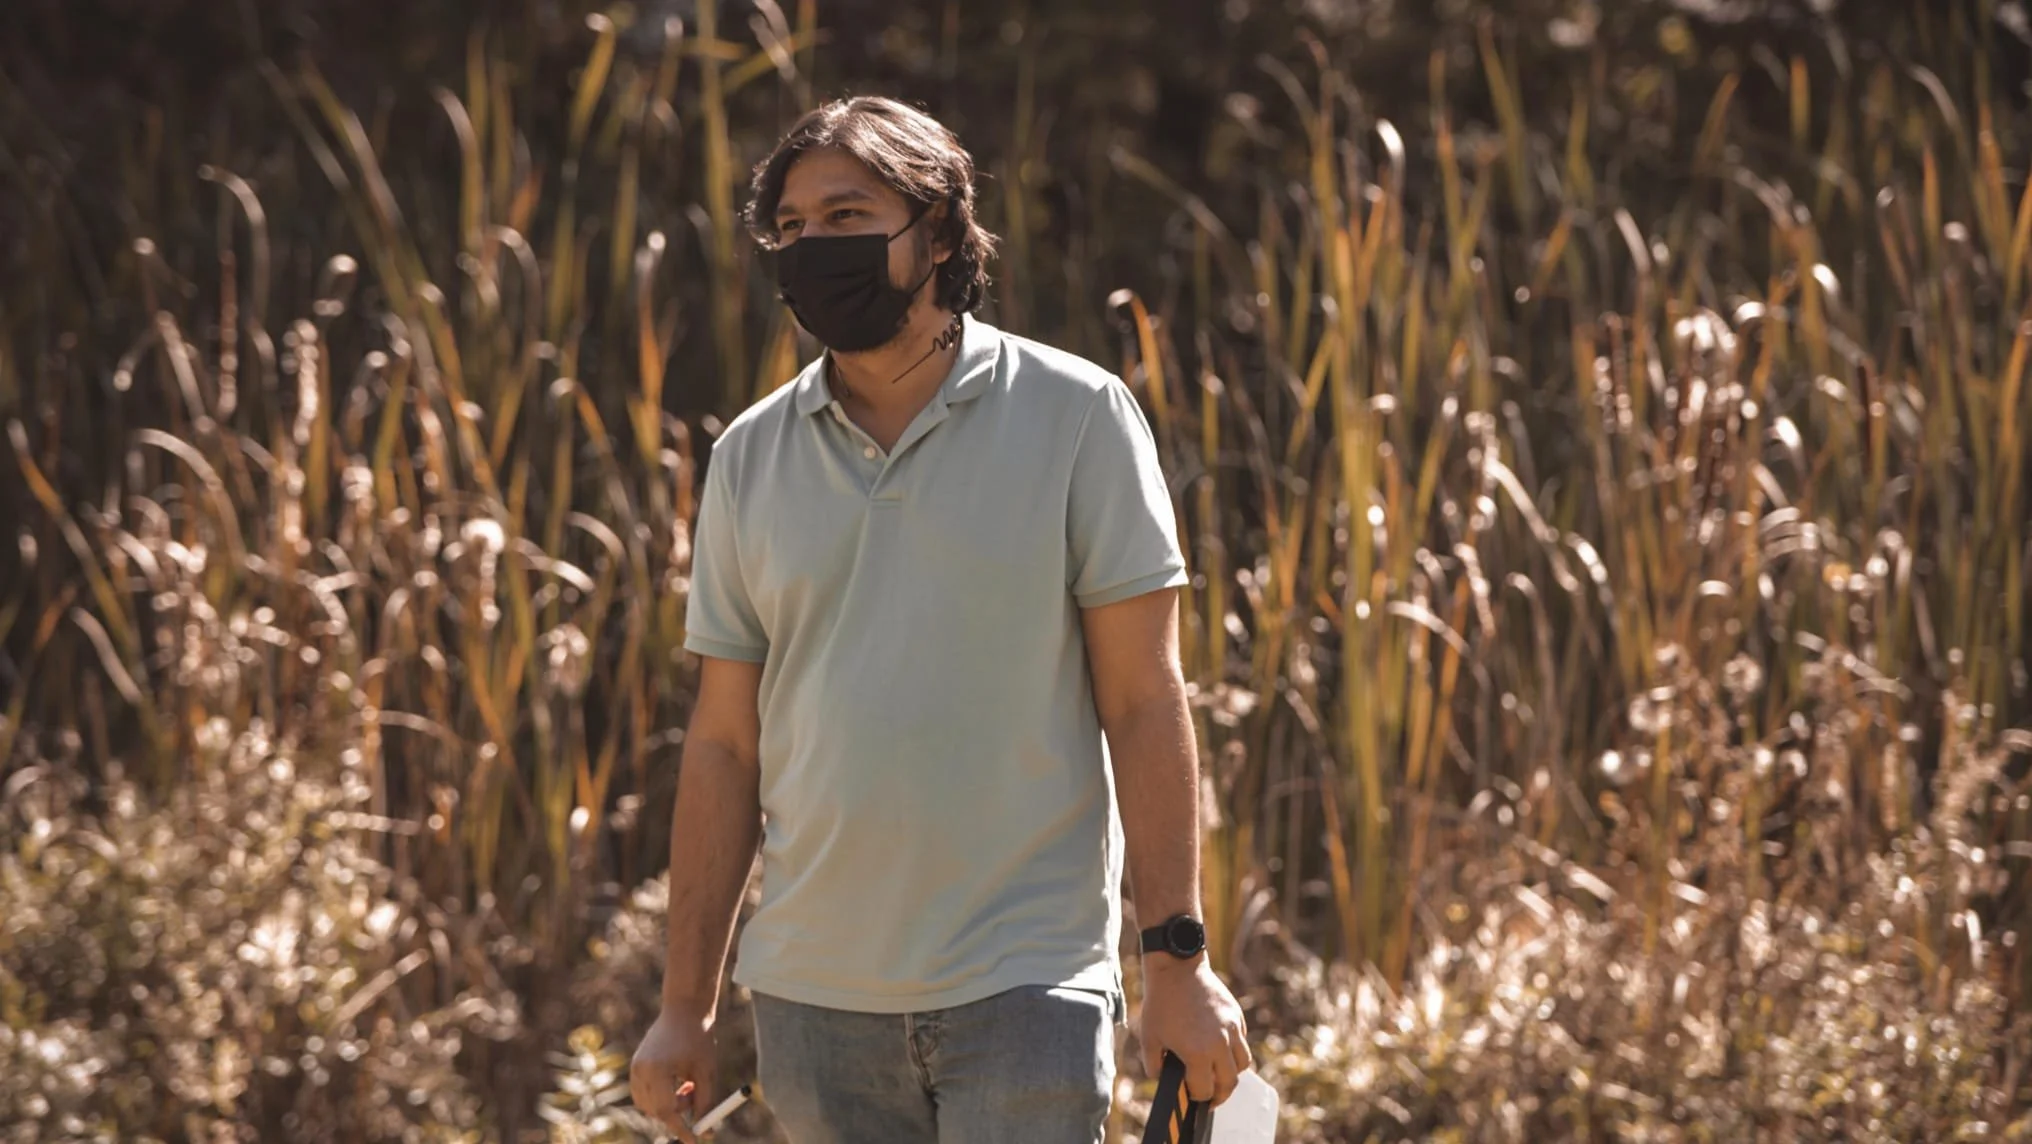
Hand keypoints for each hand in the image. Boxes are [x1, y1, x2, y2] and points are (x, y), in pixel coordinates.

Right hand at [630, 1005, 717, 1141]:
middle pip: (656, 1111)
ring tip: (687, 1084)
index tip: (694, 1140)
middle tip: (695, 1097)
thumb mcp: (707, 1072)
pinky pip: (644, 1095)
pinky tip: (677, 1080)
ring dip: (669, 1105)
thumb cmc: (699, 1038)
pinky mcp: (635, 1066)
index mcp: (658, 1069)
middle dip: (678, 1113)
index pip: (667, 1111)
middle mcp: (640, 1070)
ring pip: (649, 1105)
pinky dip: (660, 1097)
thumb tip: (706, 1131)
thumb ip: (705, 1102)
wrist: (684, 1008)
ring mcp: (634, 1068)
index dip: (681, 1129)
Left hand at [1137, 954, 1250, 1105]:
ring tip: (1218, 1075)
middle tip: (1209, 1098)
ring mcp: (1232, 1029)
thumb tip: (1163, 1081)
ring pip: (1242, 1064)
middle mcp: (1220, 1044)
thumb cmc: (1160, 1003)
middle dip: (1219, 1095)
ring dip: (1231, 1074)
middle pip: (1229, 1083)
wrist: (1177, 967)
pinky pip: (1242, 1042)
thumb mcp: (1149, 1039)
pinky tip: (1219, 1049)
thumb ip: (1155, 1067)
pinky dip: (1234, 1051)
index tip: (1191, 1097)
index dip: (1196, 1098)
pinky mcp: (1237, 1016)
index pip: (1204, 1090)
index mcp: (1198, 1053)